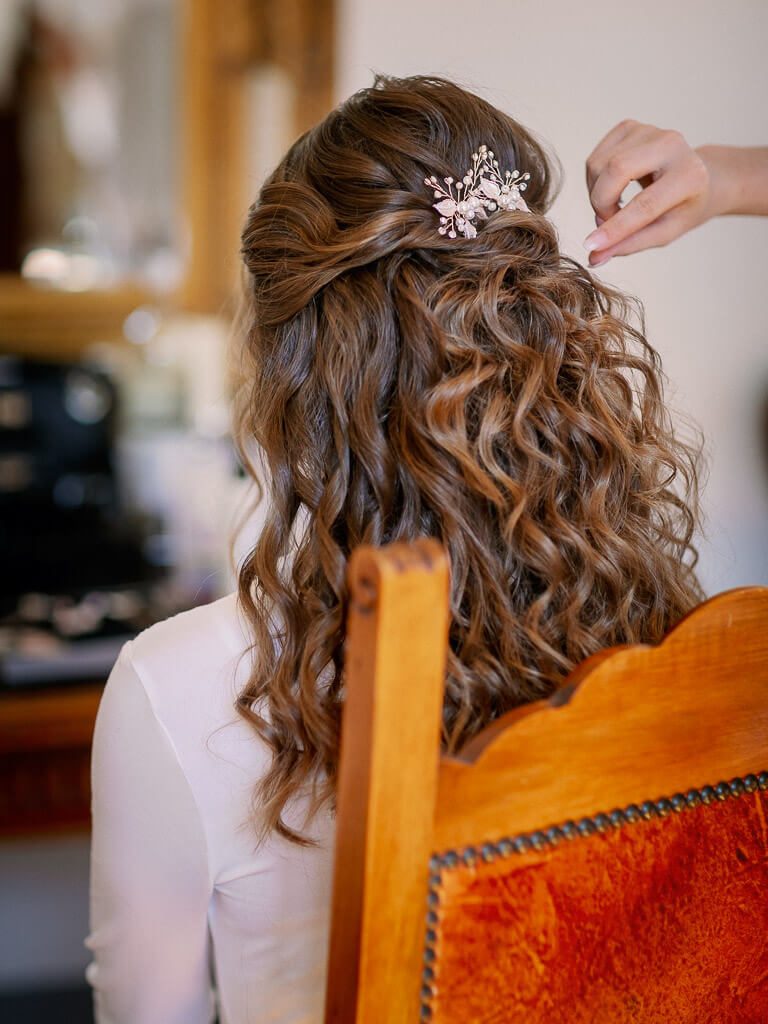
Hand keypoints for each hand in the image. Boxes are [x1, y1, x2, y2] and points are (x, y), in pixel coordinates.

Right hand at [583, 121, 719, 266]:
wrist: (696, 175)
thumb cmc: (682, 208)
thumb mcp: (664, 232)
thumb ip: (630, 244)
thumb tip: (594, 258)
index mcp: (689, 174)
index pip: (644, 204)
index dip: (616, 226)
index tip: (591, 245)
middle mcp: (671, 144)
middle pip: (616, 169)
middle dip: (601, 202)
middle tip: (606, 222)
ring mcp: (649, 130)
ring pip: (599, 164)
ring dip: (596, 194)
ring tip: (613, 208)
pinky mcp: (629, 127)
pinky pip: (595, 158)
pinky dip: (594, 181)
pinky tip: (611, 189)